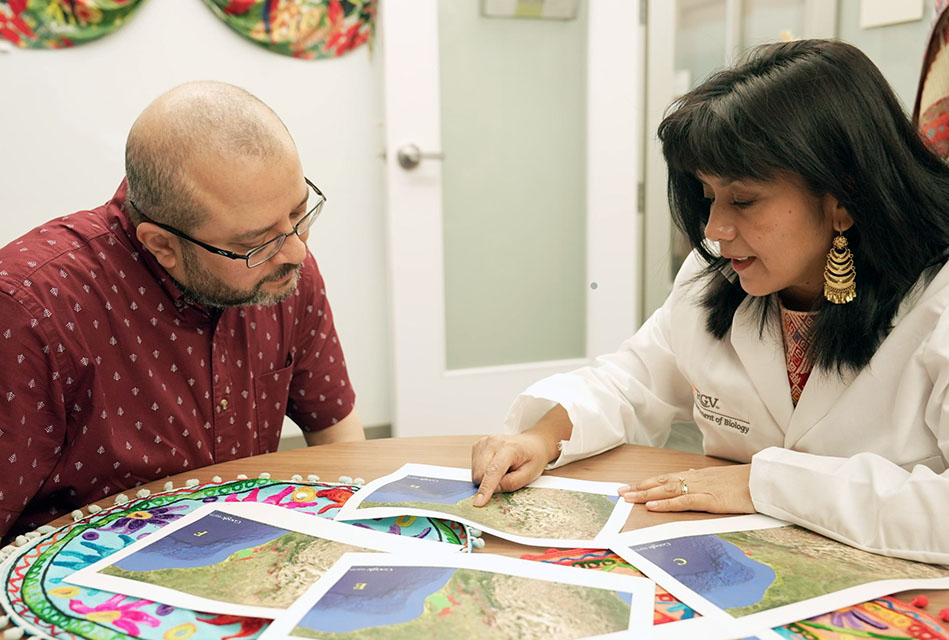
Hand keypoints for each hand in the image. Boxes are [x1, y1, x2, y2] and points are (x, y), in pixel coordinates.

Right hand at [470, 433, 554, 506]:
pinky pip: (474, 468)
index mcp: (510, 448)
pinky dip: (483, 472)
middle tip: (506, 477)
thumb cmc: (533, 458)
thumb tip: (493, 490)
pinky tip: (494, 466)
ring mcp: (484, 442)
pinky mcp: (477, 445)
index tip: (479, 502)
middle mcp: (493, 442)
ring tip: (502, 470)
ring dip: (486, 477)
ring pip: (475, 472)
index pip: (493, 470)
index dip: (486, 487)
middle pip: (480, 473)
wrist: (530, 443)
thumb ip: (512, 483)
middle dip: (489, 483)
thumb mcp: (530, 474)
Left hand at [618, 464, 753, 513]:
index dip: (648, 482)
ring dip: (646, 494)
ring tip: (629, 497)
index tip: (632, 485)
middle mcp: (695, 479)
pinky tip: (652, 506)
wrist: (763, 480)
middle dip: (640, 487)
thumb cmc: (745, 481)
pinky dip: (666, 504)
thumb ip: (704, 478)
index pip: (667, 478)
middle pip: (662, 482)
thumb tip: (689, 476)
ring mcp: (701, 489)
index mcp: (698, 476)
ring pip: (667, 490)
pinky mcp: (709, 500)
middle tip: (621, 492)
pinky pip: (683, 501)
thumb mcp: (720, 479)